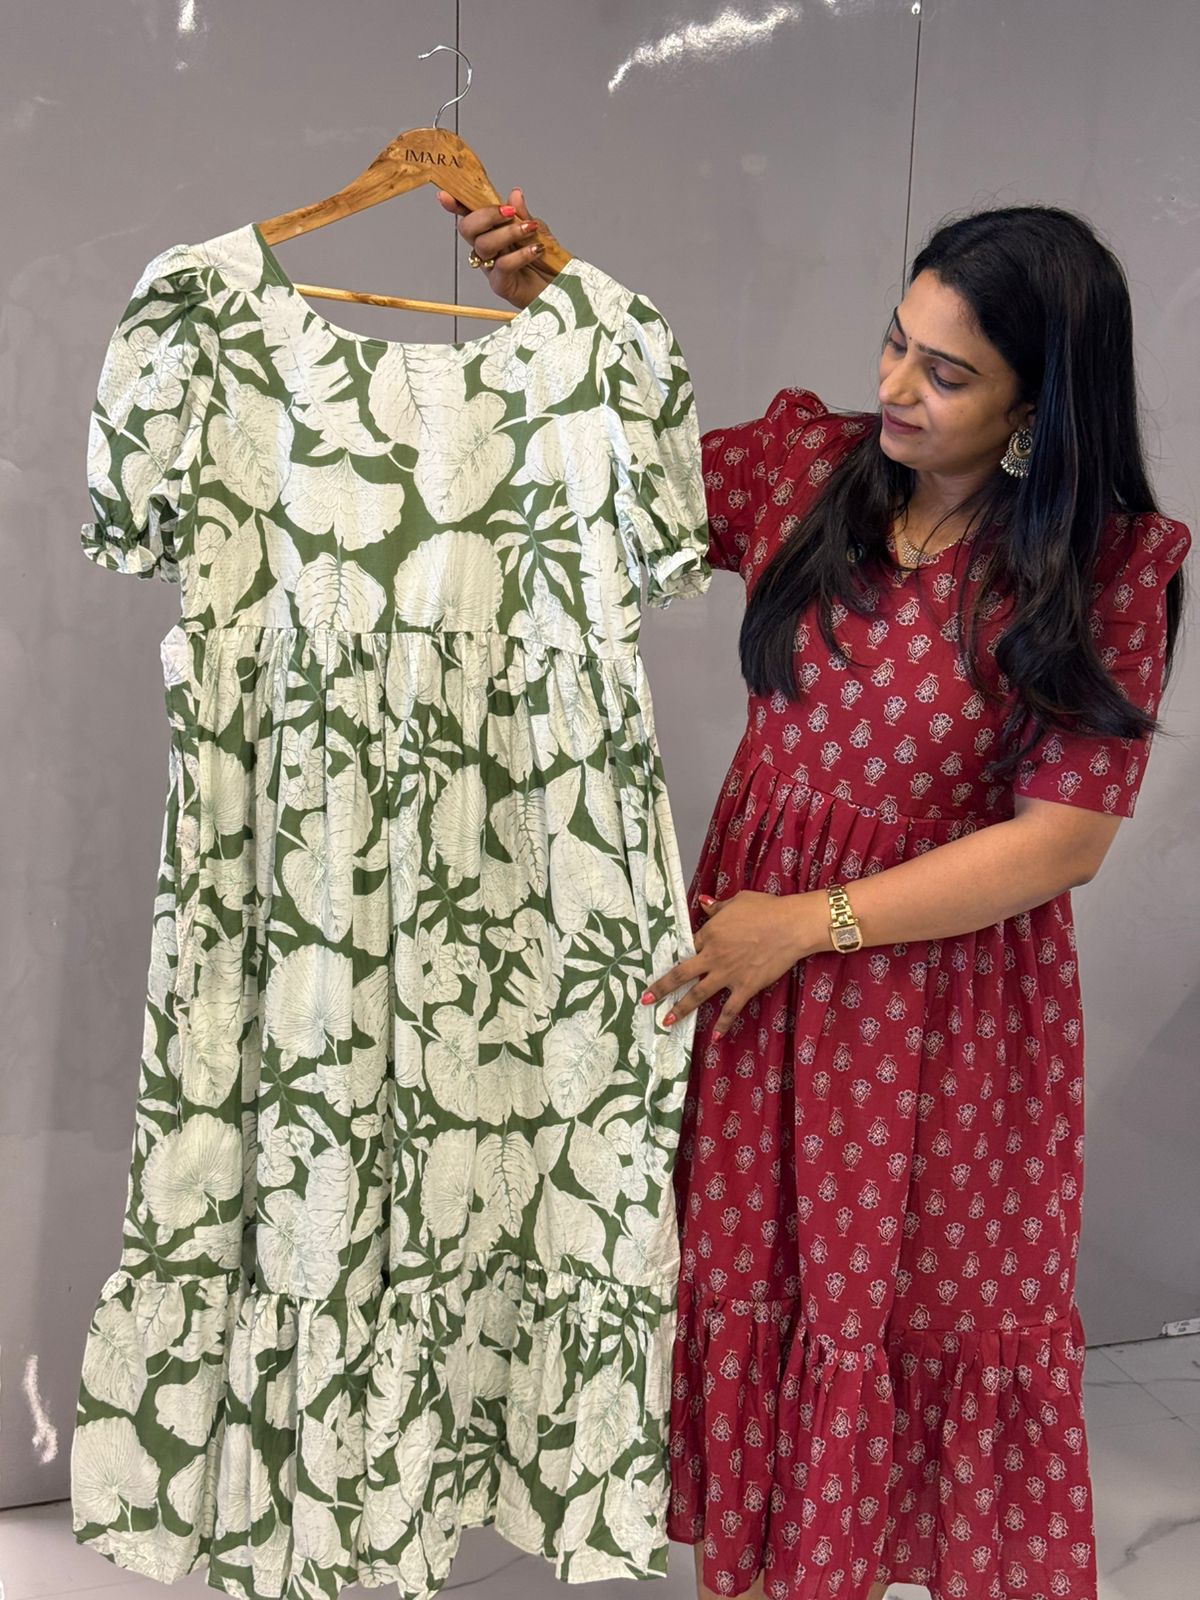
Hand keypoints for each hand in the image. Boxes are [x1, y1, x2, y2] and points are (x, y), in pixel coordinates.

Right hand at [435, 186, 559, 308]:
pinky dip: (519, 255)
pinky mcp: (501, 285)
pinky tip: (535, 250)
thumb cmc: (548, 261)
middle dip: (485, 215)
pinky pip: (502, 266)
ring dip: (507, 233)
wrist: (563, 288)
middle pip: (467, 229)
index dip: (455, 205)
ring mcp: (492, 268)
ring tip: (530, 230)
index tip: (445, 196)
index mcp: (493, 232)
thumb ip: (523, 214)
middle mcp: (488, 249)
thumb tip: (514, 194)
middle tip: (509, 212)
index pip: (469, 215)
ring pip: (483, 245)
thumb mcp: (538, 230)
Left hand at [641, 891, 824, 1037]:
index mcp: (709, 934)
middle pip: (681, 975)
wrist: (790, 926)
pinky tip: (716, 1037)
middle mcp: (713, 956)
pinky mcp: (745, 987)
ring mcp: (728, 974)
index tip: (666, 963)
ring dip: (681, 1010)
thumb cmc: (765, 908)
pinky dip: (723, 1024)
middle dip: (661, 988)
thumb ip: (717, 907)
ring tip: (666, 1022)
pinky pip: (731, 1009)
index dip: (679, 955)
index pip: (688, 947)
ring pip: (698, 995)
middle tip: (646, 1000)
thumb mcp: (736, 902)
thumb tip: (702, 902)